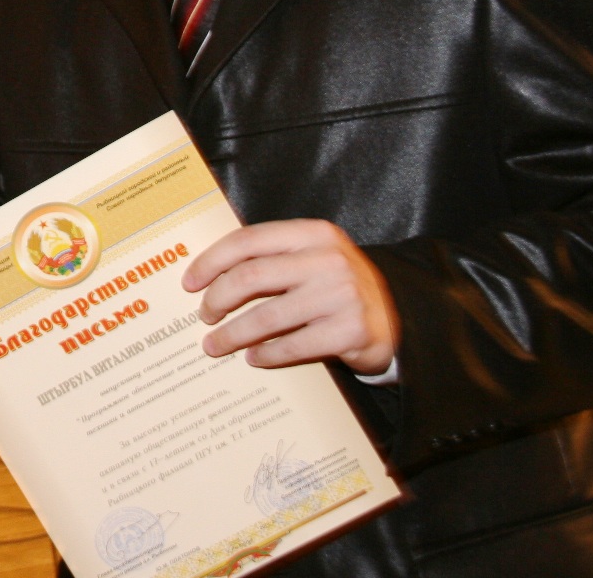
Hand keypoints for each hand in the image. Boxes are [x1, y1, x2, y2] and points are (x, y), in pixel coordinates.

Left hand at [181, 219, 398, 375]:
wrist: (402, 316)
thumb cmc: (340, 286)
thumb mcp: (314, 257)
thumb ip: (274, 258)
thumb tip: (210, 276)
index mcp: (313, 233)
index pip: (248, 240)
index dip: (212, 261)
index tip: (189, 282)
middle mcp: (327, 259)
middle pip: (251, 276)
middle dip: (218, 298)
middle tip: (204, 316)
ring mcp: (341, 295)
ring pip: (267, 316)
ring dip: (233, 334)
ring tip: (215, 345)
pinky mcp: (351, 331)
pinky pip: (293, 346)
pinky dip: (266, 354)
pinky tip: (254, 358)